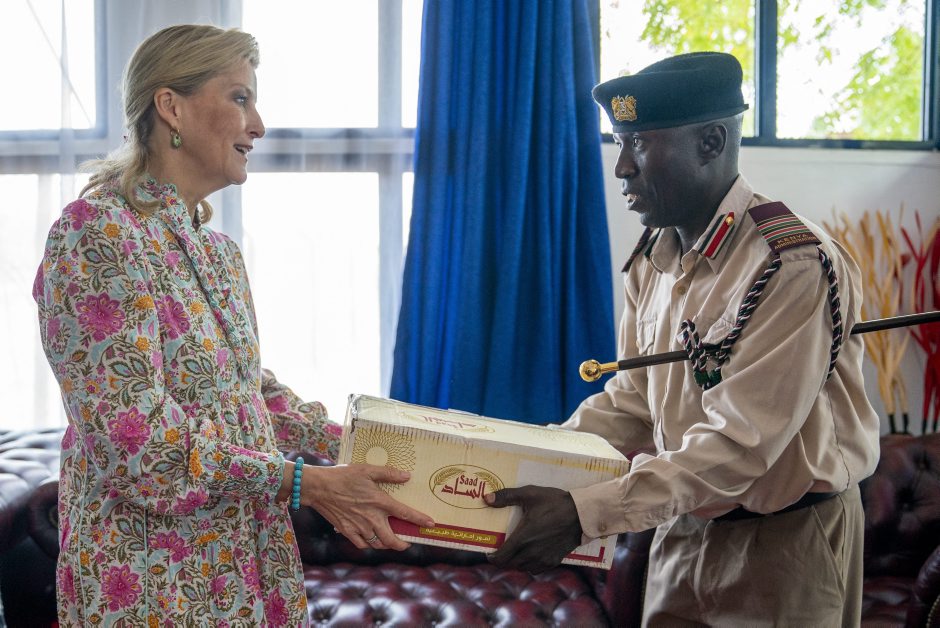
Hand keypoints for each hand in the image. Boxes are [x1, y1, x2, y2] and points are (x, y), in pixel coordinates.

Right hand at [303, 464, 433, 550]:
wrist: (318, 487)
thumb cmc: (343, 476)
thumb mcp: (367, 470)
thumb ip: (388, 473)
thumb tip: (406, 476)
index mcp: (379, 501)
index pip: (405, 513)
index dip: (420, 520)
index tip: (430, 524)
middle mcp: (371, 518)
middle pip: (391, 539)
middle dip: (402, 544)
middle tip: (407, 543)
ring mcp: (359, 527)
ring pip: (377, 544)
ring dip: (386, 544)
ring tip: (390, 541)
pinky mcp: (347, 531)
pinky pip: (362, 544)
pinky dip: (368, 544)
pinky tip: (370, 539)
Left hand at [484, 485, 582, 573]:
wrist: (581, 514)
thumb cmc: (554, 503)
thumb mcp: (529, 494)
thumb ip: (507, 496)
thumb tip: (486, 499)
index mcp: (523, 538)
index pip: (501, 558)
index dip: (492, 557)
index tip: (489, 551)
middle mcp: (531, 553)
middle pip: (509, 565)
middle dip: (502, 559)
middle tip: (500, 549)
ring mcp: (543, 559)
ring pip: (522, 568)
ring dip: (515, 562)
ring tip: (514, 552)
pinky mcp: (554, 560)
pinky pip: (536, 569)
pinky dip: (529, 565)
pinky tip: (530, 554)